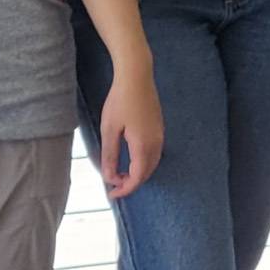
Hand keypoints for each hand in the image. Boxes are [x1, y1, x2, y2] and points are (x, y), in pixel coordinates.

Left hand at [97, 67, 163, 198]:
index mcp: (143, 145)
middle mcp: (156, 143)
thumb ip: (110, 155)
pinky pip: (154, 153)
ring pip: (152, 163)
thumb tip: (109, 177)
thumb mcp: (110, 129)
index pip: (137, 177)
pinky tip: (130, 158)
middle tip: (113, 184)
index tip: (111, 193)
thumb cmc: (120, 101)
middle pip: (147, 173)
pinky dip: (143, 162)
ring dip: (138, 172)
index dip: (125, 189)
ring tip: (120, 173)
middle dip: (131, 182)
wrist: (137, 76)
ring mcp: (160, 134)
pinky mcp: (159, 127)